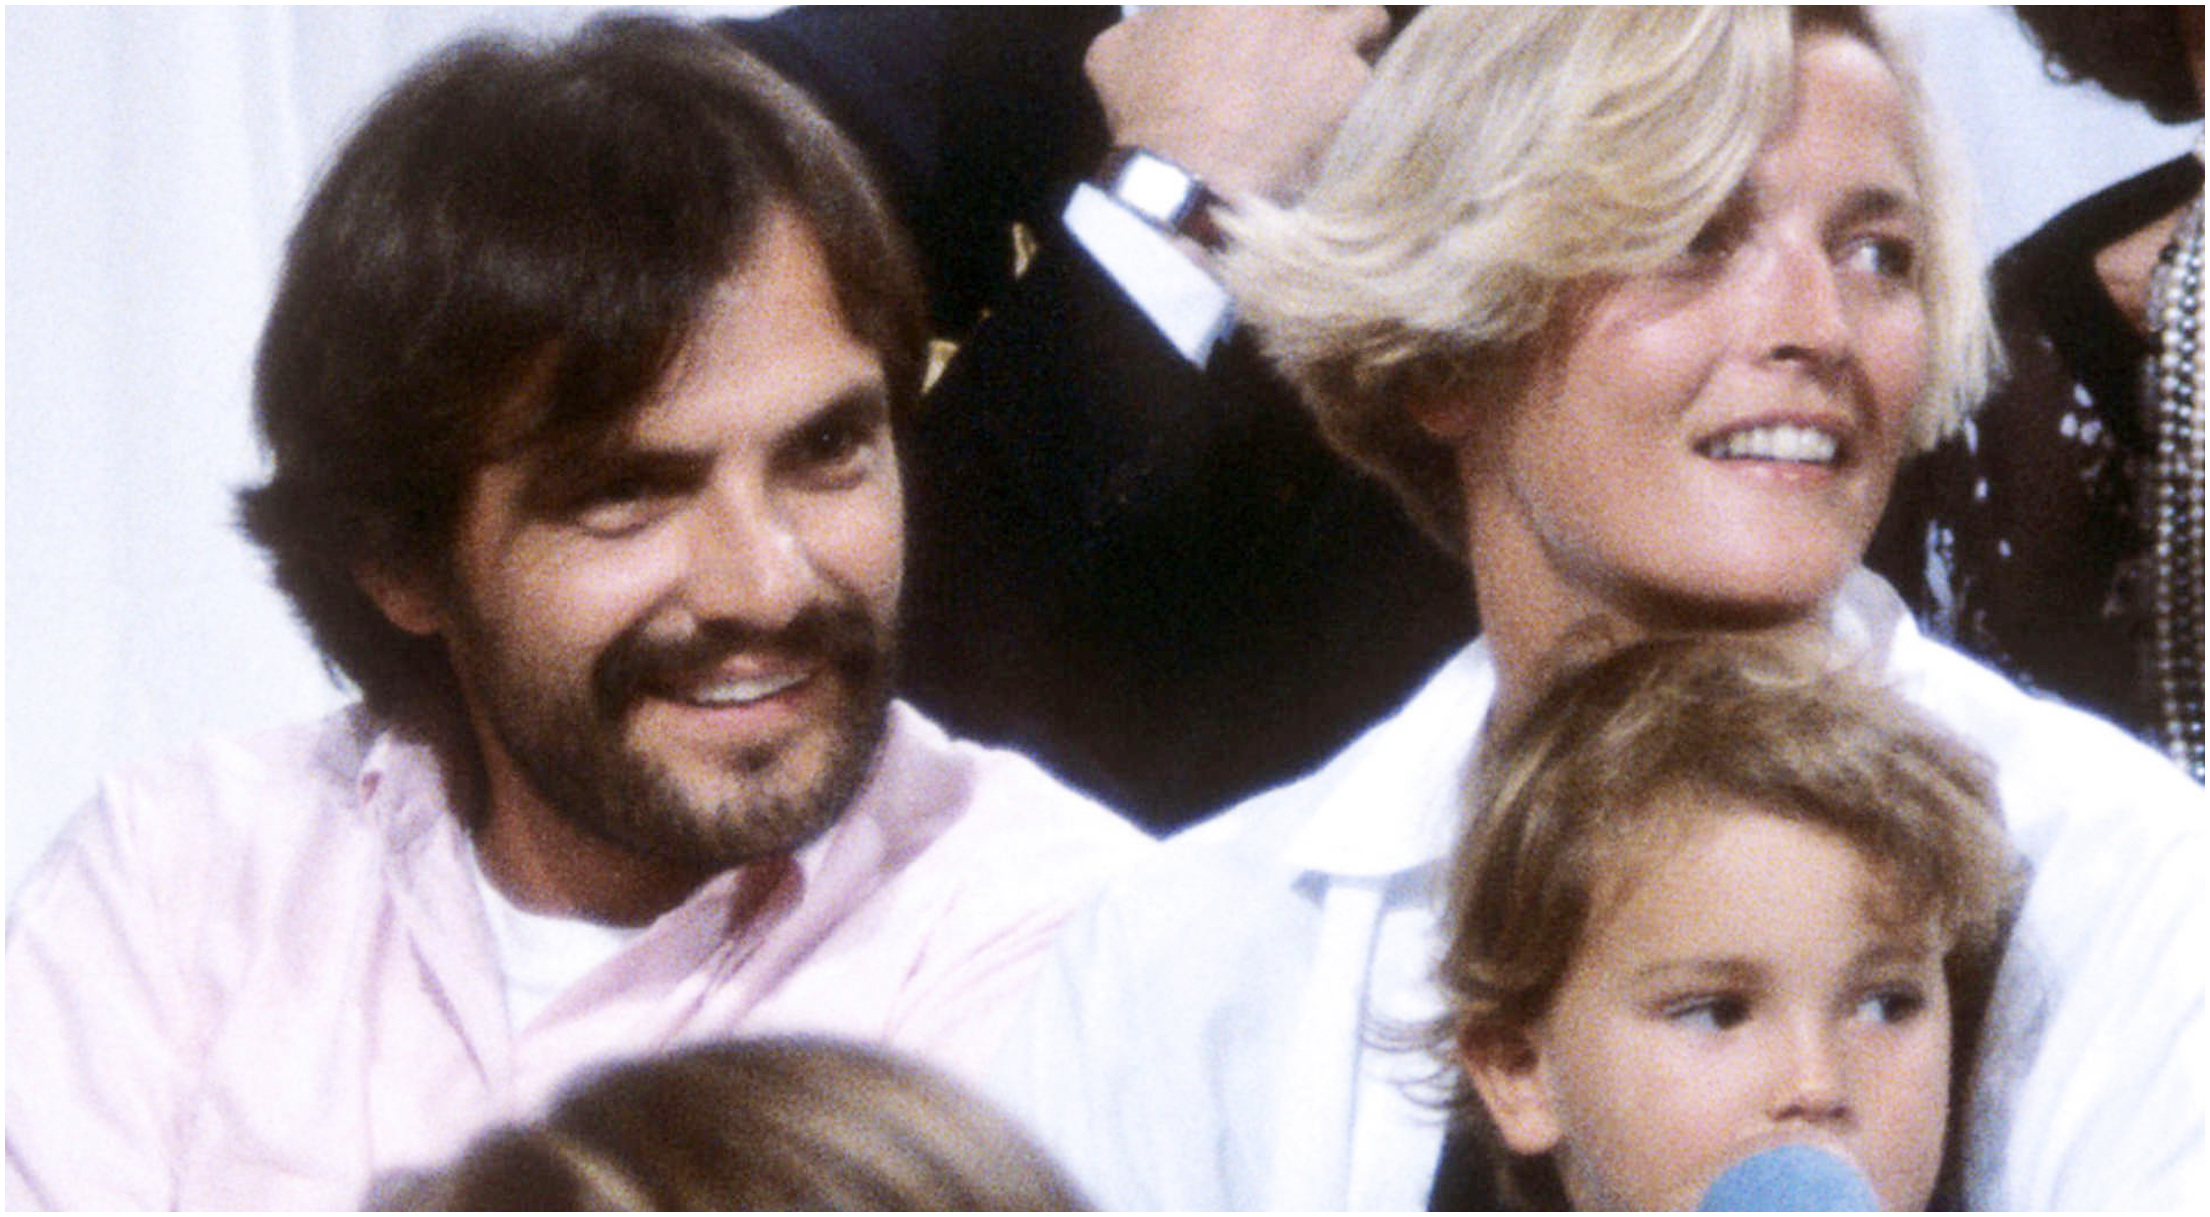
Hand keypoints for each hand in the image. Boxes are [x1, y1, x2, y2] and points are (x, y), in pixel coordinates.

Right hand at [1084, 6, 1388, 203]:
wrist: (1183, 175)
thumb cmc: (1145, 110)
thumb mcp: (1117, 52)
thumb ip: (1147, 22)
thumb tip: (1156, 21)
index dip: (1284, 8)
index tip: (1277, 19)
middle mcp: (1291, 2)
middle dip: (1327, 9)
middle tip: (1315, 33)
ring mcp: (1326, 40)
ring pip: (1369, 20)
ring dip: (1357, 39)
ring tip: (1339, 67)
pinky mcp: (1349, 90)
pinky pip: (1372, 83)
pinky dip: (1359, 97)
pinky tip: (1341, 116)